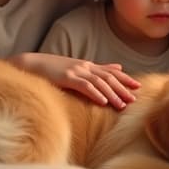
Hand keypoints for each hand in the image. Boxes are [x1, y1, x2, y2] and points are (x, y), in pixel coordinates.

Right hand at [10, 52, 139, 108]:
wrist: (30, 64)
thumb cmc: (51, 69)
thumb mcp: (76, 68)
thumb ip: (97, 69)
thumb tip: (117, 68)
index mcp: (87, 66)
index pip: (110, 72)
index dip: (125, 79)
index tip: (138, 86)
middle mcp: (84, 67)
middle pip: (108, 78)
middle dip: (122, 88)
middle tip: (134, 98)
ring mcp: (76, 71)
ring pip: (99, 83)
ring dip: (112, 94)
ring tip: (122, 105)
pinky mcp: (66, 77)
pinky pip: (84, 86)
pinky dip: (95, 93)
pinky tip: (103, 102)